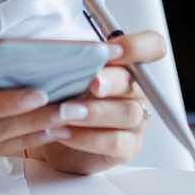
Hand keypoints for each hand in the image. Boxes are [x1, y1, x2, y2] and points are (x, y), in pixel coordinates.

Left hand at [36, 30, 166, 175]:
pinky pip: (116, 142)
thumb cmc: (57, 97)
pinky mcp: (127, 147)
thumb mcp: (58, 72)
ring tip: (65, 111)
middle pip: (138, 81)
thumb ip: (70, 58)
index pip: (151, 47)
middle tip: (92, 83)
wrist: (43, 136)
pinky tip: (62, 131)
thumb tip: (66, 46)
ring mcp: (135, 120)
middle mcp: (135, 91)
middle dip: (112, 81)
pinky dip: (87, 137)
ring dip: (96, 112)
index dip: (138, 46)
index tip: (111, 50)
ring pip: (129, 113)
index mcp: (124, 65)